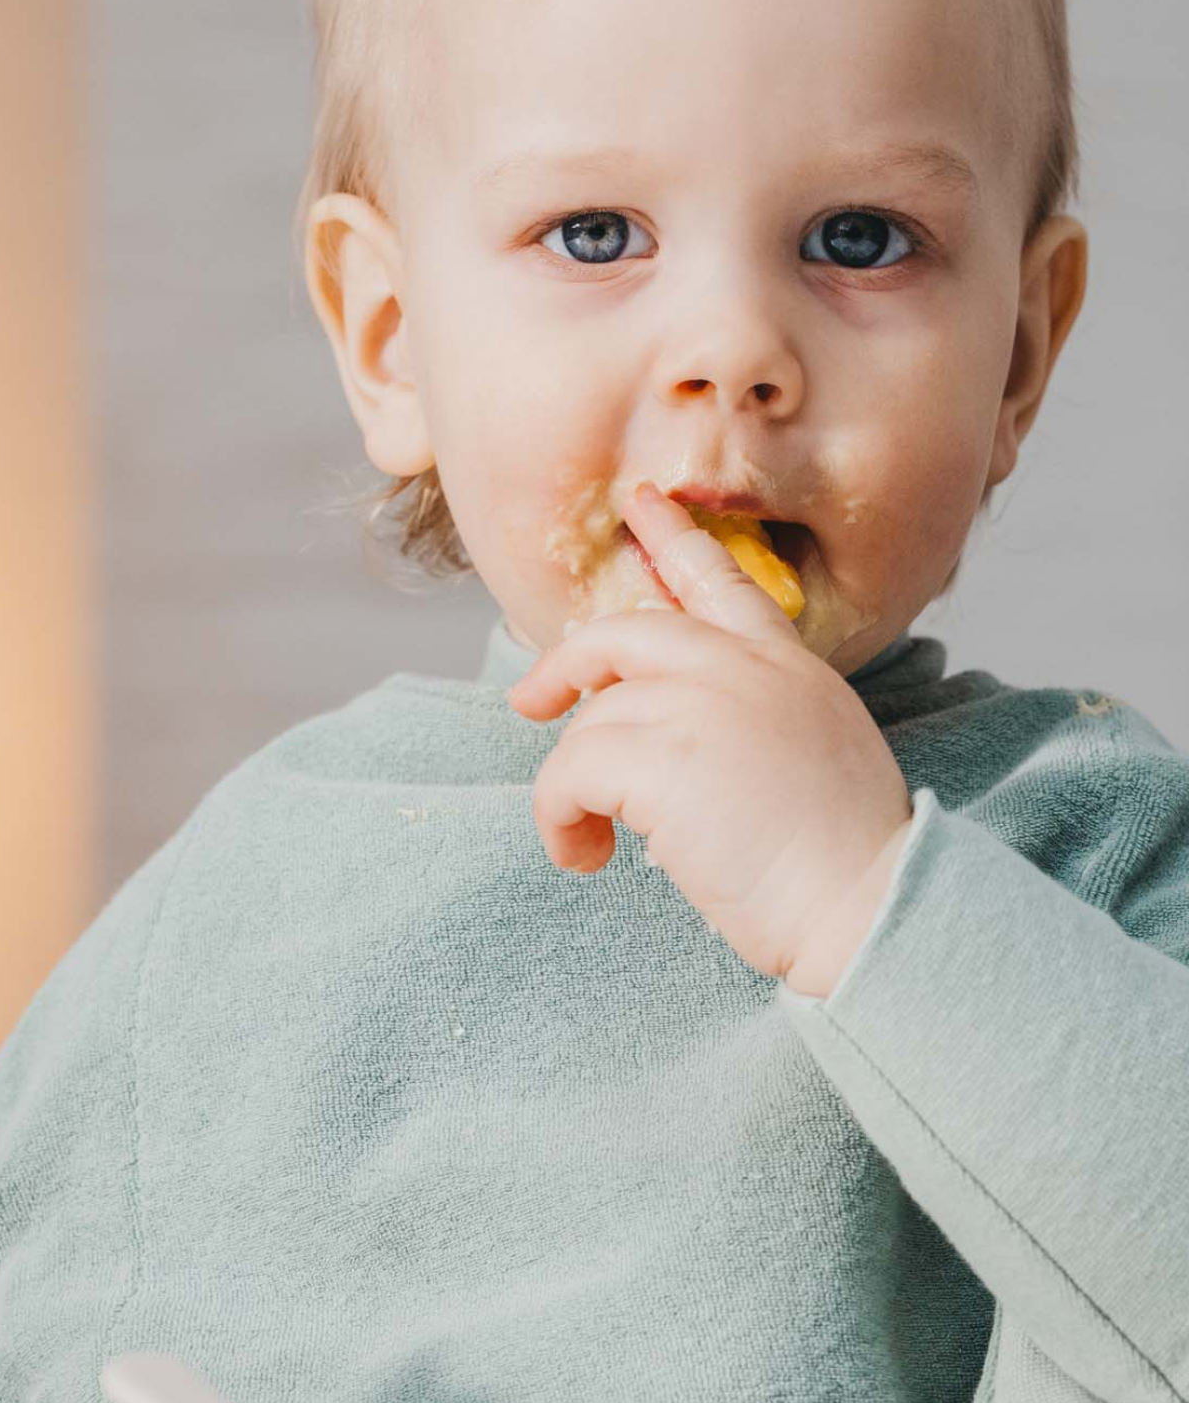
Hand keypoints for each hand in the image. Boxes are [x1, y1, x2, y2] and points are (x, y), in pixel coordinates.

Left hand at [508, 482, 914, 996]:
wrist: (873, 901)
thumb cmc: (849, 858)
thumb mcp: (819, 752)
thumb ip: (761, 718)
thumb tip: (682, 736)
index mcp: (789, 667)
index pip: (724, 582)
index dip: (675, 539)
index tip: (639, 501)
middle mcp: (744, 669)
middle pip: (625, 633)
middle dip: (565, 664)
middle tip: (530, 702)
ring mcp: (703, 706)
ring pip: (590, 721)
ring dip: (572, 787)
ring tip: (591, 841)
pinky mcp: (663, 759)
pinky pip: (569, 771)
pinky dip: (559, 818)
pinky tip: (585, 855)